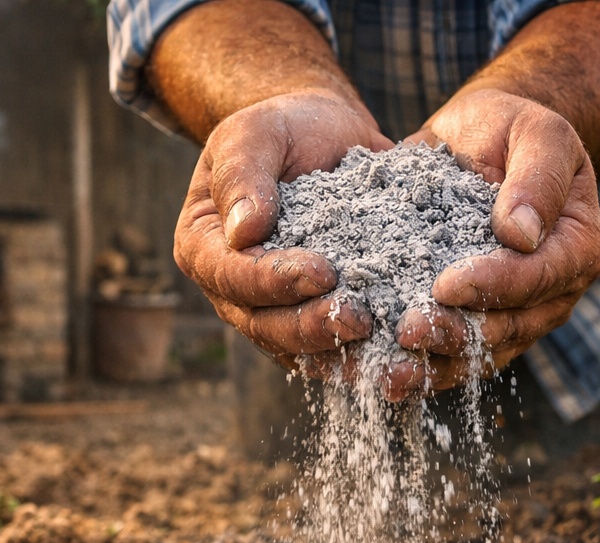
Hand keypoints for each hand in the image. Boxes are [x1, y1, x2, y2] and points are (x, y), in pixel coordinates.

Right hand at [172, 90, 392, 367]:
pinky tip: (397, 356)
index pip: (231, 275)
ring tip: (382, 346)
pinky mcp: (310, 320)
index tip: (323, 272)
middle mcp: (230, 290)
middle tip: (360, 319)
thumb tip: (243, 232)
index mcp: (203, 246)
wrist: (327, 138)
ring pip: (297, 349)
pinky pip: (330, 351)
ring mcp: (270, 312)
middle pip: (263, 324)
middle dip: (311, 327)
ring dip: (339, 354)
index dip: (273, 280)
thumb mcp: (256, 132)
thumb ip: (244, 174)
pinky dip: (360, 357)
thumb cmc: (285, 129)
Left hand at [387, 88, 599, 395]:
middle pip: (506, 328)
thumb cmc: (513, 130)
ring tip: (385, 373)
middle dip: (455, 334)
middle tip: (406, 331)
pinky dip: (413, 367)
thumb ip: (537, 177)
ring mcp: (514, 318)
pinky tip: (371, 373)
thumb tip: (519, 233)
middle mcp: (550, 295)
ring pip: (475, 356)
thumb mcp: (536, 132)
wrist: (482, 141)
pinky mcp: (473, 325)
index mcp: (576, 249)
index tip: (445, 284)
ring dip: (429, 367)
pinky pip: (448, 357)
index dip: (493, 285)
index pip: (537, 277)